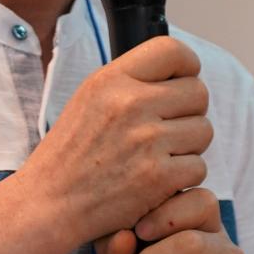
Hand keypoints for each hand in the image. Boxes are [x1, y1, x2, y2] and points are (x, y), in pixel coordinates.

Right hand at [23, 36, 212, 245]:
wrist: (50, 202)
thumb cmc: (71, 152)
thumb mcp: (89, 99)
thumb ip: (131, 81)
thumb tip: (179, 72)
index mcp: (111, 80)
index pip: (173, 51)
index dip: (187, 66)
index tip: (180, 83)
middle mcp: (130, 104)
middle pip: (198, 93)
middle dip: (189, 112)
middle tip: (167, 129)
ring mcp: (146, 141)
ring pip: (203, 131)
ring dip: (188, 147)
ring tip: (157, 156)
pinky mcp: (158, 177)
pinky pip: (198, 167)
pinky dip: (182, 178)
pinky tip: (156, 181)